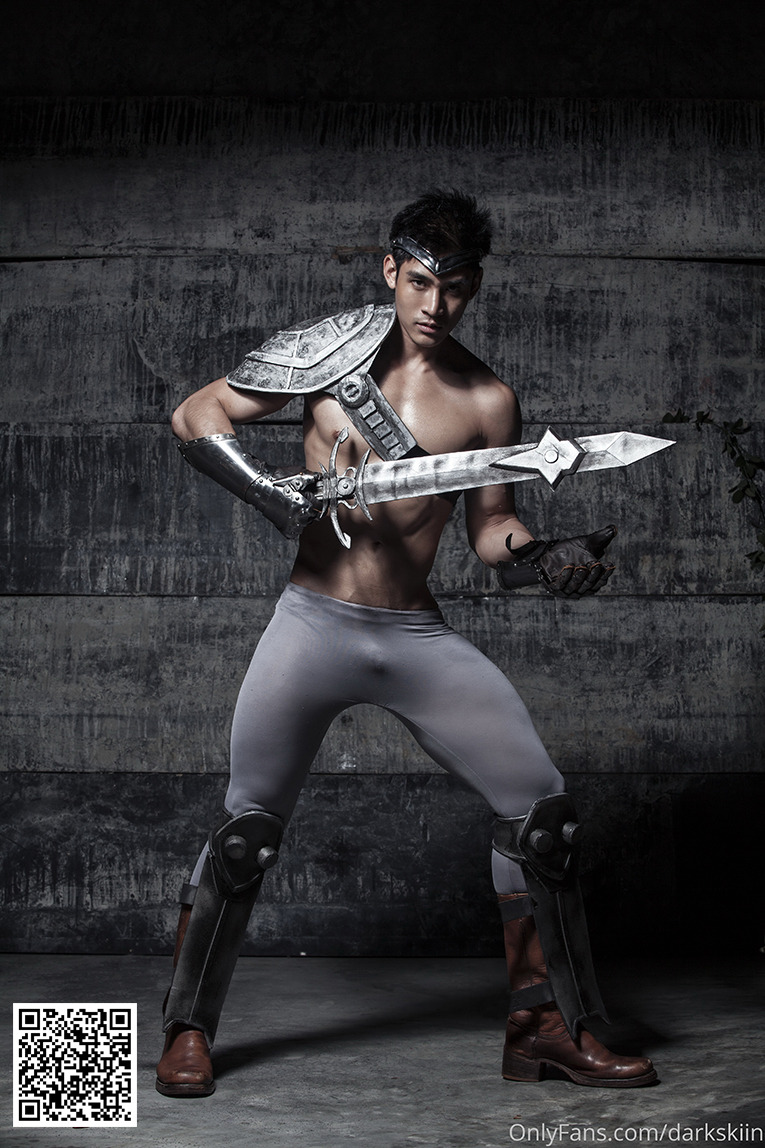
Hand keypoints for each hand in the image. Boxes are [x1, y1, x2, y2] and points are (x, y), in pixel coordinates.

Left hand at [497, 525, 616, 598]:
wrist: (548, 554)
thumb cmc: (570, 550)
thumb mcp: (586, 543)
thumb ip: (601, 537)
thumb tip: (614, 528)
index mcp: (591, 581)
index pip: (601, 581)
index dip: (606, 574)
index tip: (609, 565)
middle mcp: (580, 588)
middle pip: (589, 585)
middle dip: (593, 576)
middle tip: (596, 566)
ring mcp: (567, 590)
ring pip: (575, 586)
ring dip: (579, 578)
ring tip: (581, 567)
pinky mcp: (554, 588)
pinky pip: (560, 585)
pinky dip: (564, 577)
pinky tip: (568, 567)